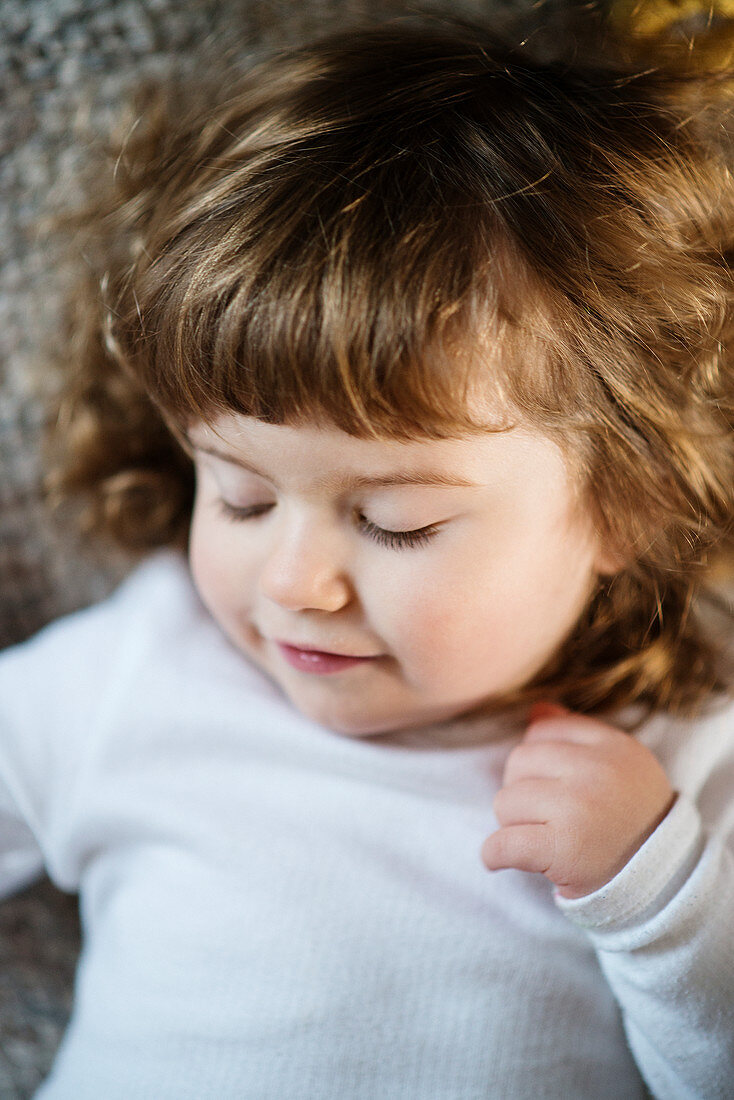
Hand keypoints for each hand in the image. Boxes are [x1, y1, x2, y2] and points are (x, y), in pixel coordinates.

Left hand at [481, 703, 675, 898]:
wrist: (663, 882)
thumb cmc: (630, 818)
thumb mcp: (620, 765)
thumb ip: (577, 734)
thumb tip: (535, 709)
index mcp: (614, 746)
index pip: (542, 731)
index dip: (539, 761)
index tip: (553, 786)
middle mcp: (598, 772)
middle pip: (518, 762)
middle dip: (522, 790)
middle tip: (546, 816)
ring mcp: (579, 809)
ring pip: (505, 801)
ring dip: (513, 823)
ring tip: (542, 837)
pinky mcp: (563, 849)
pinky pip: (502, 843)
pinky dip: (494, 854)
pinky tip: (501, 859)